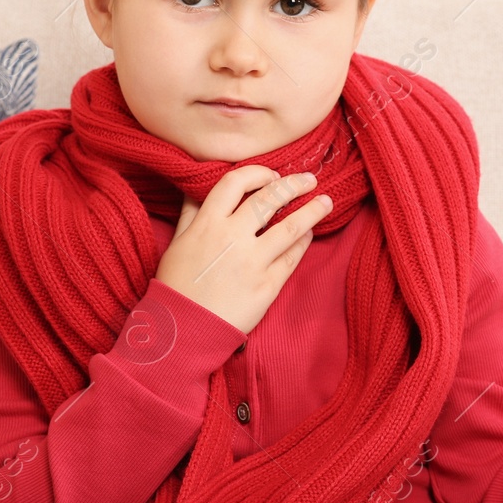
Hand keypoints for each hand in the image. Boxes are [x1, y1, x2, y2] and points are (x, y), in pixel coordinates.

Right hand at [154, 165, 334, 333]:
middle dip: (294, 184)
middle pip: (269, 198)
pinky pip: (292, 258)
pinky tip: (309, 234)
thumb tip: (198, 188)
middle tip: (310, 179)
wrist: (183, 330)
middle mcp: (232, 238)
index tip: (272, 174)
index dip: (258, 173)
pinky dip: (304, 242)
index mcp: (207, 224)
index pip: (236, 182)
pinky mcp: (267, 286)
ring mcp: (252, 262)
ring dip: (312, 211)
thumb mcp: (178, 242)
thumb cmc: (177, 285)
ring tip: (326, 202)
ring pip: (290, 227)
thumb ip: (191, 213)